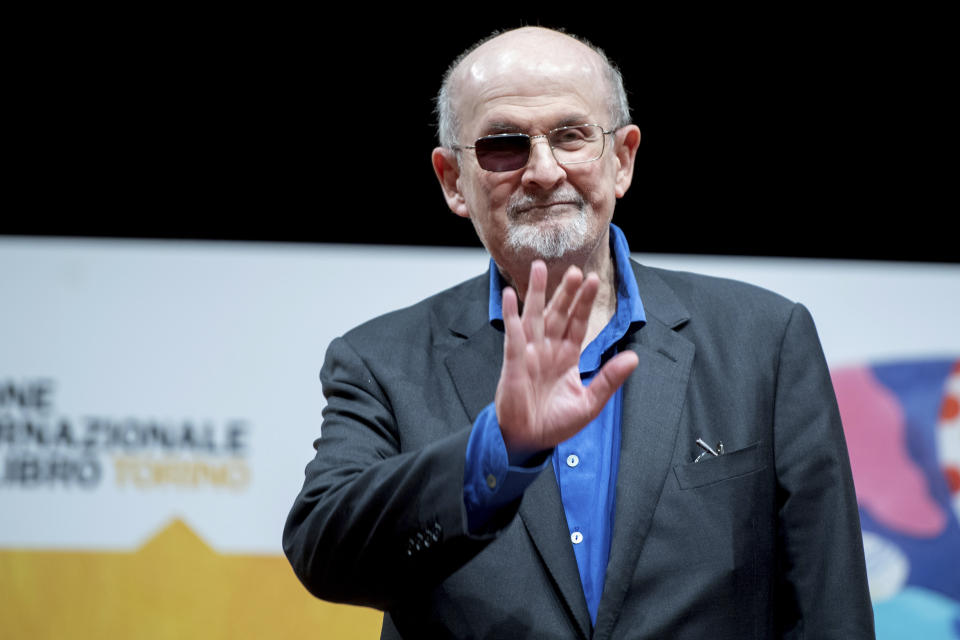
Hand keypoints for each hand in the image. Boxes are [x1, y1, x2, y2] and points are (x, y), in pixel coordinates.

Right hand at [496, 260, 639, 456]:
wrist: (528, 440)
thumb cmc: (554, 423)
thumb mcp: (589, 402)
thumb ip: (609, 379)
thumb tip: (634, 358)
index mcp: (567, 357)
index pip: (578, 324)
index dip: (584, 303)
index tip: (593, 280)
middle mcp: (548, 350)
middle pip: (558, 313)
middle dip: (566, 292)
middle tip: (575, 270)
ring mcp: (529, 353)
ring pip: (534, 316)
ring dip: (535, 292)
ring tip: (539, 267)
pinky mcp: (513, 361)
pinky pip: (512, 334)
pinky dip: (510, 314)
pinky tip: (509, 295)